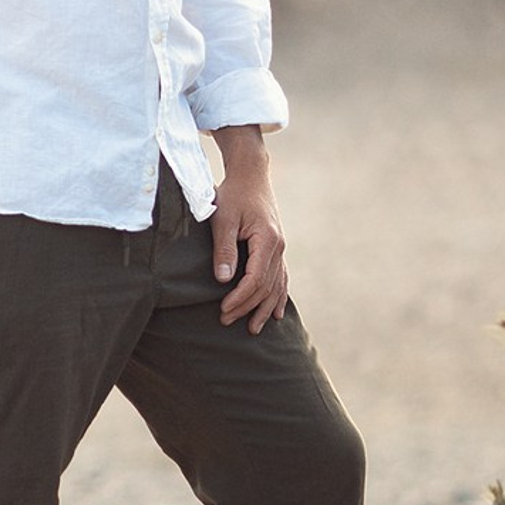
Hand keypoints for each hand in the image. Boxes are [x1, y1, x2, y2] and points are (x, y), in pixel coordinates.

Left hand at [211, 149, 288, 332]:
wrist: (251, 175)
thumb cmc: (234, 194)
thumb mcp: (223, 218)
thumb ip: (223, 248)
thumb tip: (223, 279)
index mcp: (268, 240)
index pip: (256, 279)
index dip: (240, 297)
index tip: (223, 309)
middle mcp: (279, 247)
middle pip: (266, 287)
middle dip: (247, 307)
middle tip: (226, 321)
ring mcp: (280, 248)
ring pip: (276, 286)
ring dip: (264, 308)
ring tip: (253, 328)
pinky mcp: (276, 247)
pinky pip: (281, 277)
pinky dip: (278, 296)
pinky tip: (276, 312)